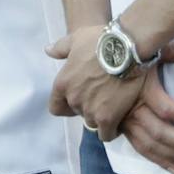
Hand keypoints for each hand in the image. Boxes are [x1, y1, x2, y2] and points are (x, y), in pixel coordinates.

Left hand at [47, 29, 173, 141]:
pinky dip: (111, 130)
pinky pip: (106, 134)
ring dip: (100, 118)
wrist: (125, 50)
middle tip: (102, 97)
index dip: (66, 105)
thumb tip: (47, 50)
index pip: (56, 107)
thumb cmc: (100, 42)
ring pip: (92, 123)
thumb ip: (60, 48)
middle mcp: (72, 99)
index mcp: (62, 84)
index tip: (79, 100)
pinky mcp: (107, 118)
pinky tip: (119, 121)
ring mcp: (89, 110)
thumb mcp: (75, 40)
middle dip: (88, 107)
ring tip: (113, 107)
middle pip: (77, 113)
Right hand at [119, 61, 173, 173]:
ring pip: (148, 145)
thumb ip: (172, 50)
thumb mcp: (148, 50)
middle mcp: (130, 110)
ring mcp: (121, 119)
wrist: (94, 55)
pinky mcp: (113, 123)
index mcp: (142, 92)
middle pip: (160, 135)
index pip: (169, 109)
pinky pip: (133, 144)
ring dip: (171, 156)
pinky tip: (167, 164)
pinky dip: (152, 156)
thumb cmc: (119, 51)